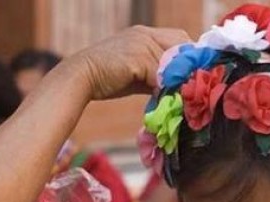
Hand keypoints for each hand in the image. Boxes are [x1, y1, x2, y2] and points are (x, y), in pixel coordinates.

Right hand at [65, 26, 190, 100]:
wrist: (79, 77)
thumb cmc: (104, 79)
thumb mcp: (134, 74)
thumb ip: (154, 77)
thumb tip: (173, 90)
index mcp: (144, 33)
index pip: (179, 38)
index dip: (187, 56)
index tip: (190, 75)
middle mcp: (145, 34)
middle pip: (181, 45)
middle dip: (188, 66)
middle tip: (189, 85)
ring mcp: (142, 44)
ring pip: (172, 62)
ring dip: (177, 80)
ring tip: (180, 96)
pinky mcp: (138, 58)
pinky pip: (160, 75)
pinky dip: (165, 88)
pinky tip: (164, 100)